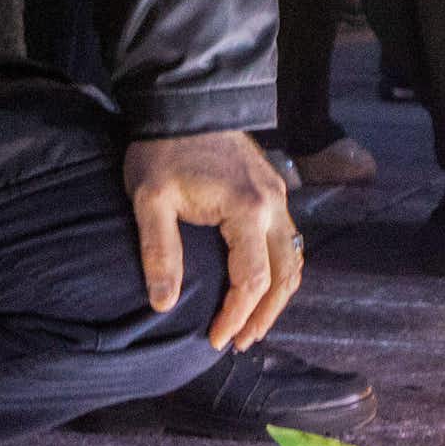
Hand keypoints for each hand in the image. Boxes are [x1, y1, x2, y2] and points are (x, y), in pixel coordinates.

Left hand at [124, 131, 300, 353]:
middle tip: (240, 342)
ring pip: (293, 259)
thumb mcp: (151, 201)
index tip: (216, 339)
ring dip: (278, 296)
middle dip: (264, 315)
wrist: (183, 102)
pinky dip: (281, 270)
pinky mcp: (273, 189)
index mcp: (246, 210)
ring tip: (252, 323)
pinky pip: (288, 240)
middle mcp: (273, 205)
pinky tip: (261, 285)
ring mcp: (278, 195)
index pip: (253, 280)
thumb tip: (163, 304)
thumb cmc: (163, 150)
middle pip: (285, 276)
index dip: (236, 316)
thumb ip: (160, 253)